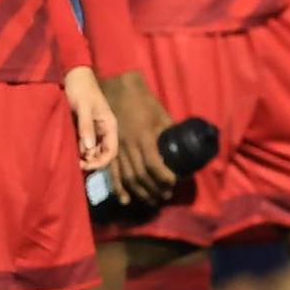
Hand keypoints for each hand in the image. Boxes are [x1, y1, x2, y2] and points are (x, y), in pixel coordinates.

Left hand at [63, 66, 119, 174]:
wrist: (74, 75)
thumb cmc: (81, 88)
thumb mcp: (83, 107)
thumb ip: (86, 127)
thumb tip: (87, 149)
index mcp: (110, 125)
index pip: (111, 152)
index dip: (100, 162)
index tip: (85, 165)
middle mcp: (104, 131)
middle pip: (102, 154)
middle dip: (91, 162)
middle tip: (75, 164)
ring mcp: (94, 130)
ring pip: (93, 151)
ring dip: (84, 157)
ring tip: (71, 158)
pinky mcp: (84, 128)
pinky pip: (84, 144)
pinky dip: (79, 151)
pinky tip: (70, 151)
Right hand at [103, 70, 177, 202]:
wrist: (114, 88)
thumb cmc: (141, 100)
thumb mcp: (160, 113)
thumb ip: (168, 131)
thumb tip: (182, 146)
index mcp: (144, 137)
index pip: (154, 165)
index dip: (165, 178)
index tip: (174, 183)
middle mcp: (128, 146)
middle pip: (140, 176)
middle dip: (154, 189)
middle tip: (165, 196)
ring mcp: (115, 149)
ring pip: (126, 177)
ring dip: (139, 192)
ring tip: (151, 201)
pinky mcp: (107, 149)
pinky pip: (111, 172)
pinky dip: (118, 188)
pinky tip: (125, 199)